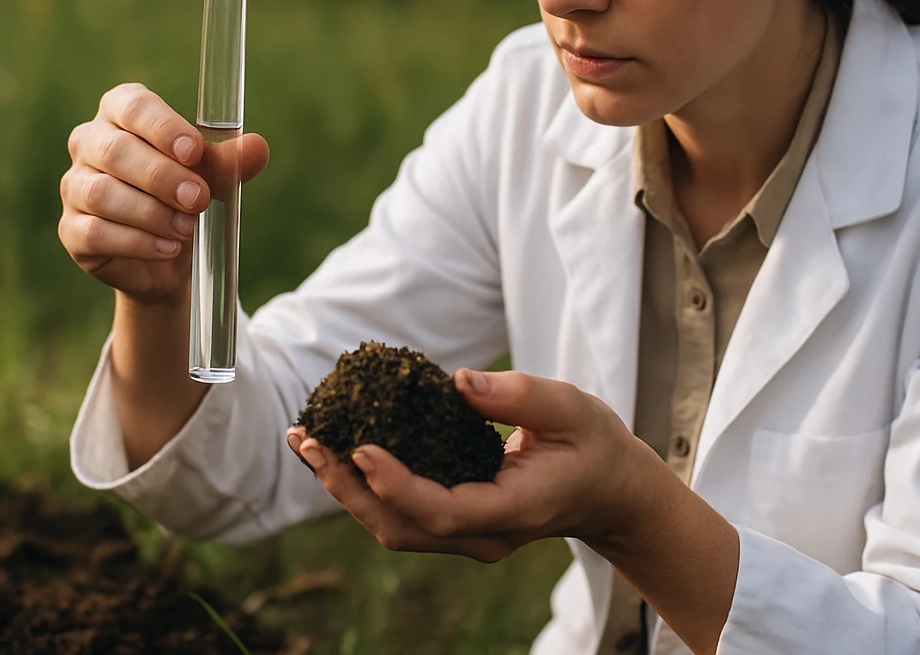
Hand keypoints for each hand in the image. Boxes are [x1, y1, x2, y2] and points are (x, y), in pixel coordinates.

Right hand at [58, 83, 268, 303]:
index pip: (132, 105)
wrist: (169, 256)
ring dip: (152, 213)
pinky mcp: (71, 230)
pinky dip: (137, 242)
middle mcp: (90, 143)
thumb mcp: (212, 176)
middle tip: (199, 199)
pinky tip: (167, 248)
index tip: (194, 151)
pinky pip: (96, 232)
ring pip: (103, 194)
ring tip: (187, 228)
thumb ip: (230, 161)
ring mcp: (75, 186)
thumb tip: (257, 147)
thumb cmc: (186, 197)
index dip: (162, 127)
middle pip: (116, 151)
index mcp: (122, 113)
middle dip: (162, 177)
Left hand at [286, 368, 667, 562]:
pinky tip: (337, 449)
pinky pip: (402, 513)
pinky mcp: (456, 522)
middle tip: (307, 441)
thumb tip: (458, 382)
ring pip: (394, 527)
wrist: (612, 492)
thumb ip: (519, 395)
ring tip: (307, 443)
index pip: (444, 512)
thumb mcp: (571, 406)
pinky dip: (365, 484)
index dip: (396, 485)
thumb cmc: (595, 444)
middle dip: (347, 488)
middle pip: (402, 529)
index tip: (360, 448)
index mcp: (517, 509)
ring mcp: (469, 535)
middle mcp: (486, 535)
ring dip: (346, 488)